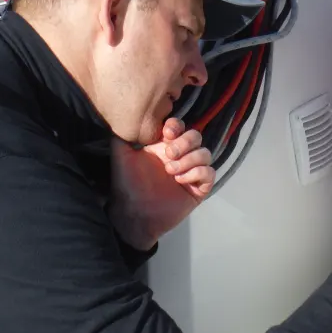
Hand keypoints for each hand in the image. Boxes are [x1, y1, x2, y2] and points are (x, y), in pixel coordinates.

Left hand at [108, 118, 213, 250]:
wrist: (133, 214)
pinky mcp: (199, 189)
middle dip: (185, 142)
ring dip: (190, 159)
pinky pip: (210, 173)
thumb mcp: (121, 157)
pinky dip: (197, 172)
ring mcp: (191, 172)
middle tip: (169, 154)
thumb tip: (122, 118)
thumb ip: (121, 137)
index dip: (176, 126)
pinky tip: (181, 180)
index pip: (179, 127)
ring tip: (171, 171)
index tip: (166, 133)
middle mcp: (180, 156)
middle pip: (196, 136)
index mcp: (164, 146)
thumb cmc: (127, 185)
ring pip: (205, 153)